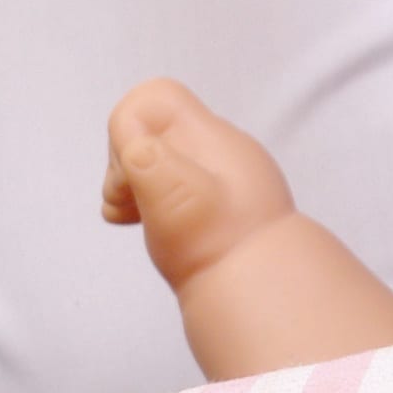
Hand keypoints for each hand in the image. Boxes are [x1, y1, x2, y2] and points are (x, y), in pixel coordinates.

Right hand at [101, 77, 296, 290]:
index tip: (129, 178)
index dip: (125, 131)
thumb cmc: (217, 244)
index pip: (153, 97)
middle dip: (126, 162)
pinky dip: (154, 201)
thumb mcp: (174, 197)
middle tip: (126, 206)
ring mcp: (221, 177)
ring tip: (132, 218)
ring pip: (162, 159)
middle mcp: (218, 149)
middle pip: (153, 128)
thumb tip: (132, 143)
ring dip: (136, 184)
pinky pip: (177, 184)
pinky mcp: (218, 205)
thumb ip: (146, 160)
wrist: (267, 294)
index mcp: (208, 136)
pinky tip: (149, 227)